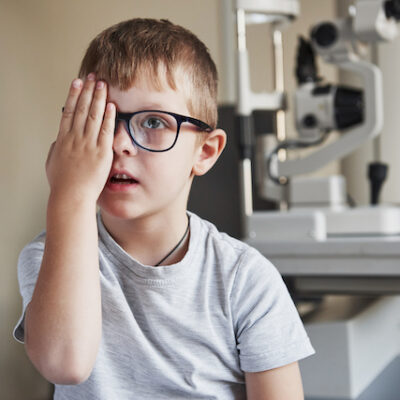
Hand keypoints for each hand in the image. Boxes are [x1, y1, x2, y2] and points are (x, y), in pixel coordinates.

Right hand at [46, 73, 114, 203]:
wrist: (71, 196)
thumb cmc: (61, 183)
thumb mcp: (52, 162)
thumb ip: (56, 149)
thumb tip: (59, 140)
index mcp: (63, 139)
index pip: (68, 111)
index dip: (73, 95)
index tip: (77, 82)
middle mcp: (75, 138)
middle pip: (81, 109)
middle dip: (87, 91)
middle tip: (92, 76)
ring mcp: (88, 145)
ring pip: (93, 115)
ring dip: (98, 98)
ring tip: (102, 84)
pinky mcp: (101, 153)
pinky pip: (106, 131)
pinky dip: (108, 117)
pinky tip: (111, 105)